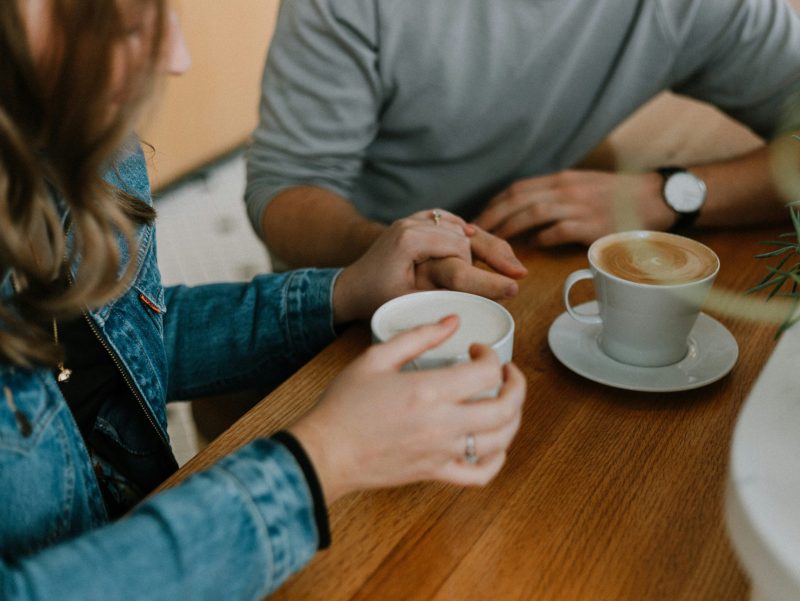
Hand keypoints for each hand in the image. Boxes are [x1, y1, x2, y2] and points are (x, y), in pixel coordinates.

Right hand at [289, 316, 526, 503]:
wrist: (325, 451)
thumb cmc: (344, 404)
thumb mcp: (376, 357)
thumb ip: (418, 336)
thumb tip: (452, 322)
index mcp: (429, 391)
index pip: (486, 372)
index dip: (491, 355)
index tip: (477, 350)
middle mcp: (442, 424)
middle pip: (506, 408)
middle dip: (517, 385)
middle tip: (507, 373)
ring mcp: (442, 452)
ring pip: (501, 440)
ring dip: (514, 418)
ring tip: (505, 402)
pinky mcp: (435, 473)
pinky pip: (480, 475)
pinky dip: (497, 460)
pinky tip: (493, 444)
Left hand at [333, 210, 526, 321]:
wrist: (350, 286)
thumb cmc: (375, 298)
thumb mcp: (408, 301)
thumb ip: (441, 294)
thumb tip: (478, 300)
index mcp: (410, 239)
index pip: (459, 248)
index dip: (484, 270)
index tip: (509, 286)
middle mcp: (413, 222)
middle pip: (465, 234)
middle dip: (494, 253)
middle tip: (519, 273)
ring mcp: (414, 219)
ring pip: (460, 227)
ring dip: (484, 243)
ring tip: (510, 263)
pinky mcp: (416, 222)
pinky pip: (448, 222)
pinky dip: (466, 231)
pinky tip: (483, 241)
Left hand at [474, 170, 669, 246]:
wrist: (657, 198)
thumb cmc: (618, 197)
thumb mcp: (583, 187)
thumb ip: (555, 197)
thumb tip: (526, 216)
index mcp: (562, 180)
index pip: (518, 188)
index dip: (494, 204)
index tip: (479, 219)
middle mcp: (567, 189)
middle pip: (519, 199)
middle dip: (493, 216)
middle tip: (475, 234)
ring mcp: (581, 206)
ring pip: (534, 212)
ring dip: (510, 228)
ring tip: (495, 243)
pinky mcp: (594, 224)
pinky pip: (560, 230)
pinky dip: (542, 238)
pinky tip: (531, 247)